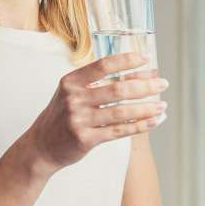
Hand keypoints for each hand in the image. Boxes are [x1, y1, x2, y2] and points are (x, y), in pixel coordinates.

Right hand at [25, 53, 168, 170]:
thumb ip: (97, 83)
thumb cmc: (62, 116)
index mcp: (71, 82)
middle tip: (162, 83)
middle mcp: (74, 99)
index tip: (146, 59)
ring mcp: (79, 120)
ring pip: (122, 112)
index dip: (127, 61)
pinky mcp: (86, 139)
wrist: (41, 146)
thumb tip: (137, 74)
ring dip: (147, 108)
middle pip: (118, 89)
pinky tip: (154, 121)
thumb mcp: (71, 93)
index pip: (103, 65)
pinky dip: (140, 126)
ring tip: (162, 105)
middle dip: (145, 85)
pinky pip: (119, 131)